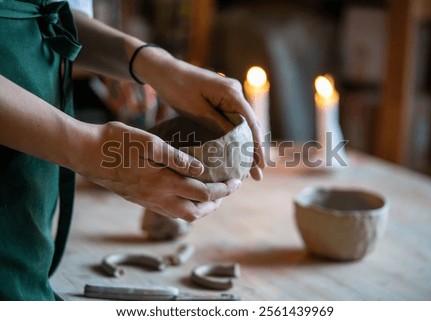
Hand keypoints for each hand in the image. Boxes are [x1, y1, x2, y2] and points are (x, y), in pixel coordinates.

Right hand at [77, 121, 240, 221]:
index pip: (204, 192)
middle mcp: (158, 198)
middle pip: (196, 212)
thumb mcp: (150, 142)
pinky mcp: (139, 200)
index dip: (224, 188)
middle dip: (216, 203)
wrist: (85, 153)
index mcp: (163, 182)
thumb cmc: (116, 141)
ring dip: (201, 208)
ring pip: (182, 215)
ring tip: (212, 197)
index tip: (236, 180)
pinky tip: (186, 196)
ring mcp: (148, 201)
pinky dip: (185, 208)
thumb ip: (178, 158)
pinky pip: (168, 212)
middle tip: (227, 190)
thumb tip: (203, 171)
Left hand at [132, 47, 265, 179]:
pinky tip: (236, 153)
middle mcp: (236, 92)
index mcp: (232, 93)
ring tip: (250, 170)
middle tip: (258, 175)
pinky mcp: (222, 99)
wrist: (164, 70)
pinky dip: (236, 138)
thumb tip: (236, 145)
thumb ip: (218, 126)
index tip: (261, 166)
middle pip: (251, 126)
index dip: (257, 147)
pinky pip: (233, 121)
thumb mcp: (196, 110)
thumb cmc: (177, 88)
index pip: (251, 124)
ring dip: (246, 146)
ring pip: (244, 125)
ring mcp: (230, 95)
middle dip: (254, 151)